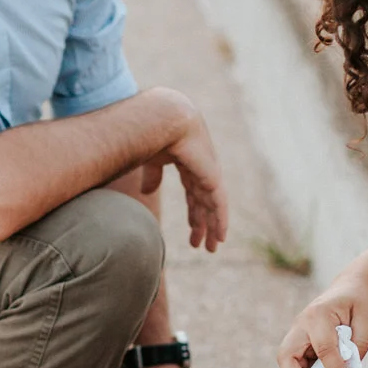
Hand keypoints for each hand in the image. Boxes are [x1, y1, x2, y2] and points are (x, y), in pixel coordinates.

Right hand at [152, 108, 228, 253]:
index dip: (193, 213)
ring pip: (213, 207)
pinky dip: (220, 221)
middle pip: (204, 203)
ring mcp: (209, 172)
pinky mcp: (212, 176)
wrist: (163, 119)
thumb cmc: (152, 133)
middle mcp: (202, 168)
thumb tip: (147, 192)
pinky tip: (221, 237)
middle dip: (203, 224)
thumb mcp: (151, 160)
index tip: (193, 232)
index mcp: (188, 162)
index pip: (193, 193)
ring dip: (213, 227)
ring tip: (212, 248)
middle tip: (203, 246)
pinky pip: (219, 204)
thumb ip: (152, 176)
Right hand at [277, 275, 367, 367]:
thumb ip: (358, 347)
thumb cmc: (361, 302)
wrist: (352, 288)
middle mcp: (302, 323)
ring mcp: (298, 332)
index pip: (324, 348)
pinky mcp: (300, 341)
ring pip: (287, 360)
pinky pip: (295, 361)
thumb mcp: (367, 321)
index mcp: (319, 313)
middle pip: (286, 355)